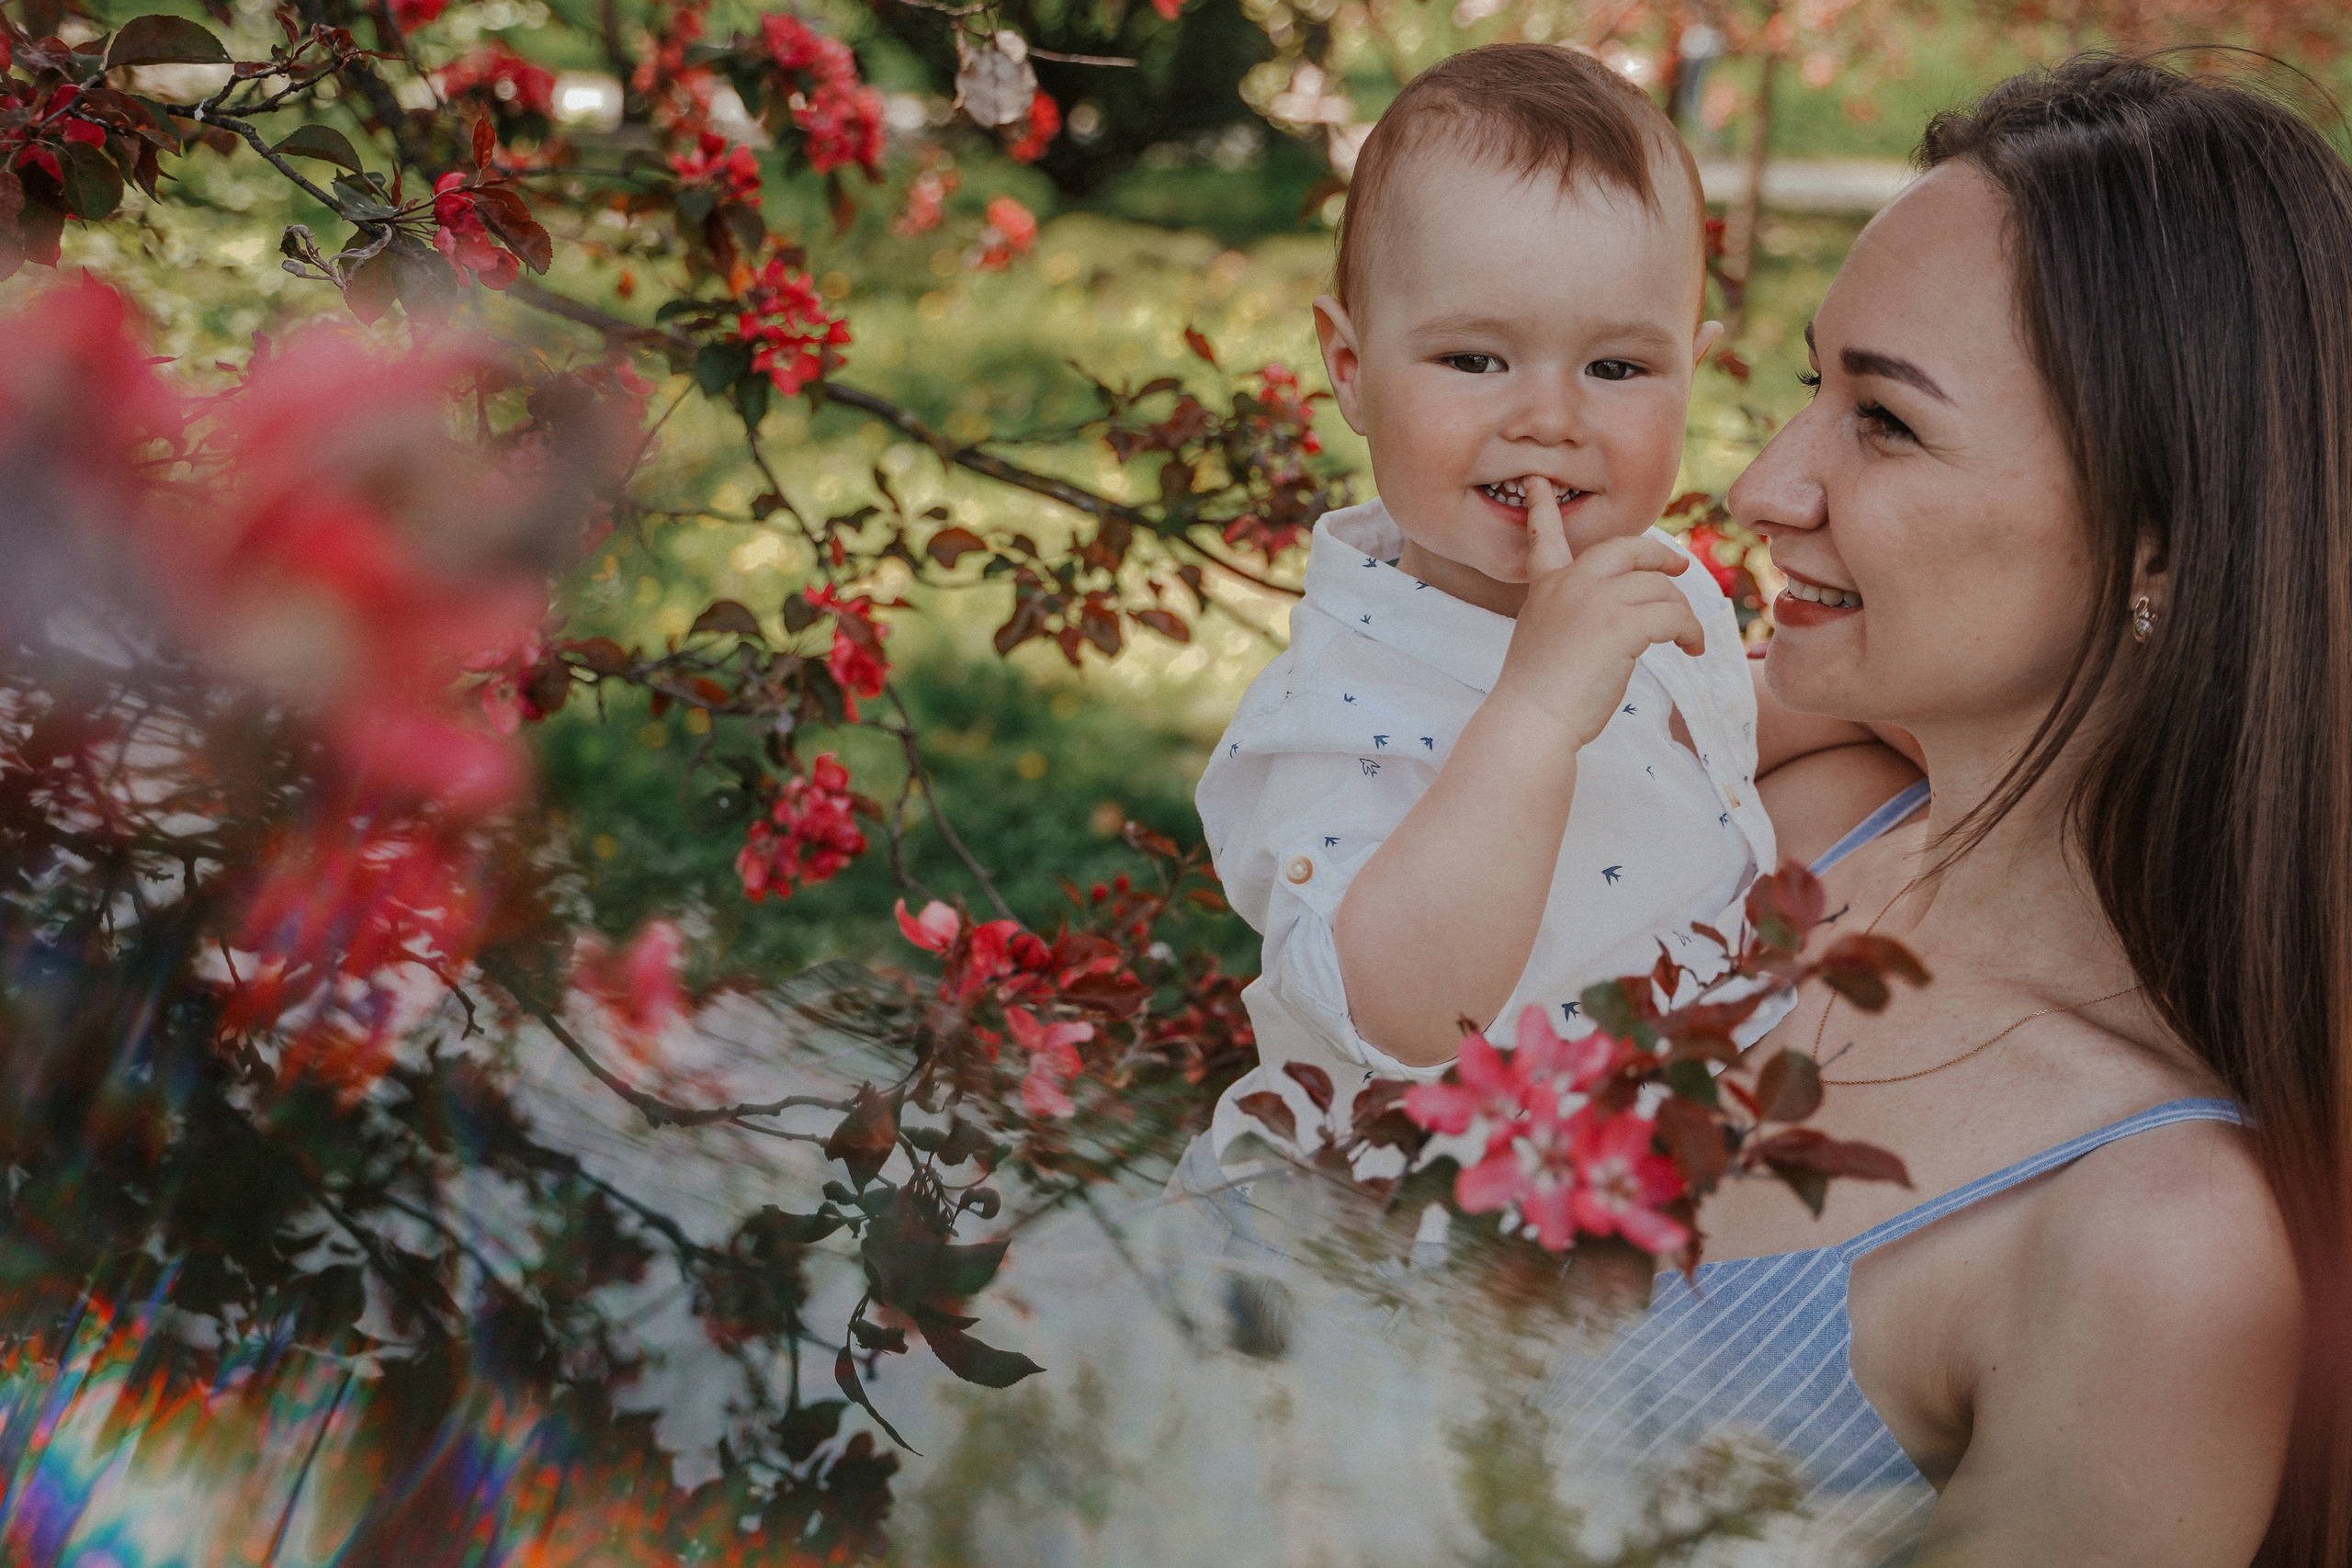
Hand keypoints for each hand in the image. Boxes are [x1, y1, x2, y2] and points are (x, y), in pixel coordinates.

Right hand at [1491, 477, 1705, 747]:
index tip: (1536, 482)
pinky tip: (1691, 649)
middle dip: (1660, 556)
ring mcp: (1594, 601)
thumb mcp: (1547, 639)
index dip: (1542, 509)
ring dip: (1682, 612)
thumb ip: (1575, 614)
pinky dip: (1690, 632)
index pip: (1543, 538)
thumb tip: (1626, 614)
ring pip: (1659, 588)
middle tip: (1682, 569)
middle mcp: (1570, 584)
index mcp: (1547, 588)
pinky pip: (1674, 615)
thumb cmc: (1541, 695)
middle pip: (1628, 549)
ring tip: (1687, 640)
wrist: (1532, 720)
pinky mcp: (1620, 626)